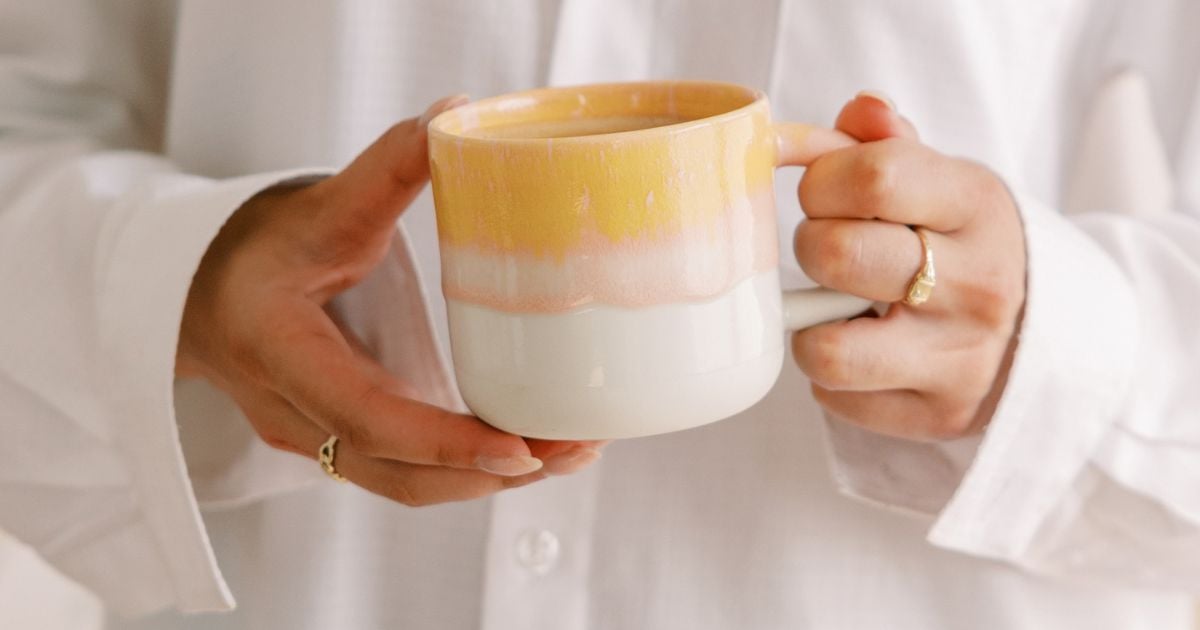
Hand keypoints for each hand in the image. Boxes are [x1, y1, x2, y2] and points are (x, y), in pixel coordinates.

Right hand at [177, 96, 602, 505]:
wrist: (199, 293)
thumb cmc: (253, 249)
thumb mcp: (317, 205)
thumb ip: (384, 169)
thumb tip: (453, 114)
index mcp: (282, 353)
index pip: (367, 418)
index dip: (446, 442)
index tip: (520, 446)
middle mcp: (295, 414)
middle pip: (400, 472)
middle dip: (491, 471)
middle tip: (573, 448)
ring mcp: (316, 438)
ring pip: (408, 484)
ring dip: (489, 478)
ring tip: (570, 453)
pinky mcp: (341, 443)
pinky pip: (407, 472)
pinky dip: (469, 468)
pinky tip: (529, 448)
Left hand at [791, 92, 1025, 439]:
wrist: (1043, 336)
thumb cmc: (963, 245)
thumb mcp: (945, 182)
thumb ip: (889, 144)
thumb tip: (858, 110)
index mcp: (978, 207)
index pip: (874, 176)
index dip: (822, 180)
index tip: (825, 192)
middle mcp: (977, 285)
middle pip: (836, 253)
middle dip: (810, 245)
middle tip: (829, 249)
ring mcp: (959, 359)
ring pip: (825, 347)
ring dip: (810, 324)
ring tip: (837, 309)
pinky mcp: (936, 416)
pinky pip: (833, 397)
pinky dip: (831, 376)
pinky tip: (862, 350)